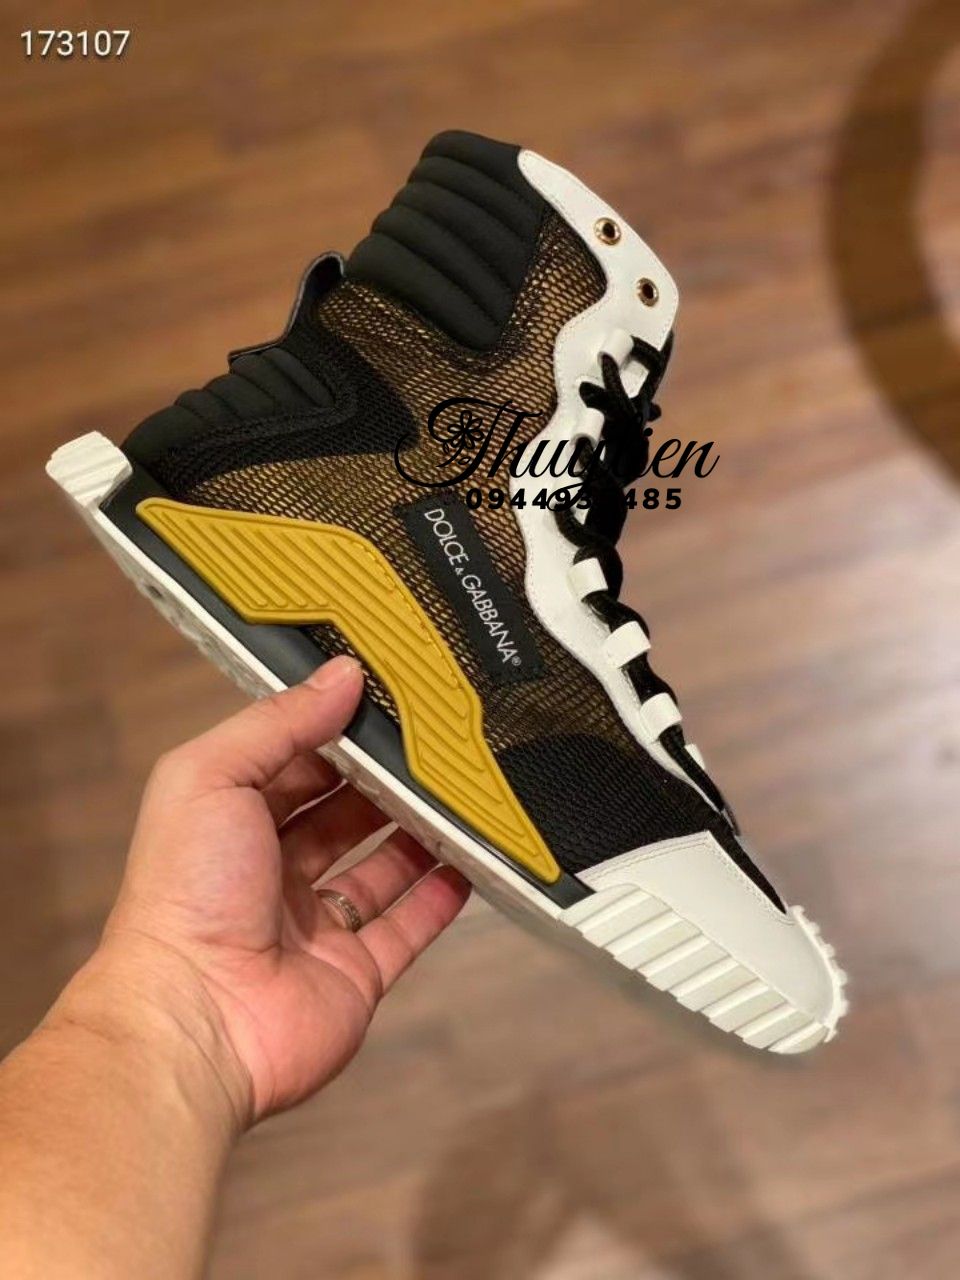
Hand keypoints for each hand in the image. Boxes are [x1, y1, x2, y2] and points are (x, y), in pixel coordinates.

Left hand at [71, 657, 469, 1125]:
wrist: (197, 1021)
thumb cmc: (187, 891)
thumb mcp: (214, 777)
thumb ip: (280, 723)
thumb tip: (343, 674)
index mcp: (229, 823)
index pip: (292, 763)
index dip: (334, 730)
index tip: (387, 696)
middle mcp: (270, 872)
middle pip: (340, 814)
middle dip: (382, 780)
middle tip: (437, 741)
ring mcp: (315, 926)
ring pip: (378, 868)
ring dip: (417, 832)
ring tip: (462, 793)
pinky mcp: (355, 974)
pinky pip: (406, 927)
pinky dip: (439, 898)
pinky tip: (470, 862)